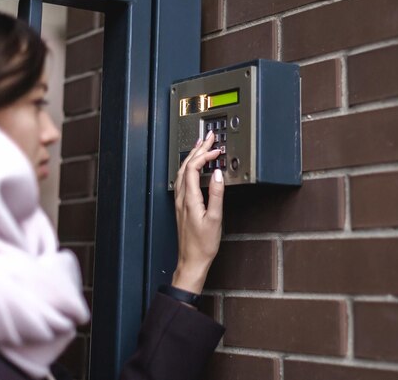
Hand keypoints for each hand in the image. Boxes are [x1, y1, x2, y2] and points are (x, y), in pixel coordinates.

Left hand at [172, 130, 224, 294]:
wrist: (192, 260)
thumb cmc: (203, 244)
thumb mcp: (215, 218)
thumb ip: (216, 194)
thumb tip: (218, 174)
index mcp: (189, 198)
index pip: (193, 168)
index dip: (204, 155)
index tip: (216, 150)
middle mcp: (181, 197)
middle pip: (186, 166)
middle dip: (198, 149)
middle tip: (208, 137)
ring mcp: (179, 201)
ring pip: (182, 172)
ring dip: (192, 157)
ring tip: (201, 146)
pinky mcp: (181, 205)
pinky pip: (183, 179)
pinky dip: (190, 168)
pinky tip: (195, 168)